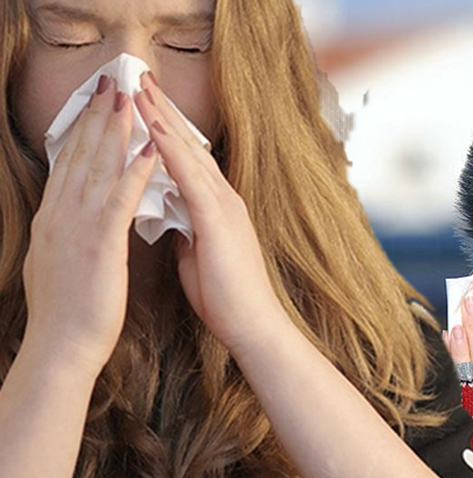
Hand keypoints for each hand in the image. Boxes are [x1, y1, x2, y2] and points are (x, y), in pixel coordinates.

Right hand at [22, 77, 158, 374]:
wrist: (62, 347)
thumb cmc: (68, 311)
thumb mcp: (62, 262)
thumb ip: (69, 234)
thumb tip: (73, 218)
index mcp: (55, 220)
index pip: (71, 165)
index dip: (85, 131)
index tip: (98, 103)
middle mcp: (61, 215)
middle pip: (81, 156)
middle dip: (97, 117)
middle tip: (112, 82)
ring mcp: (77, 227)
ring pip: (97, 167)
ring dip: (114, 129)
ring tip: (128, 97)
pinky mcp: (99, 244)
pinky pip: (118, 199)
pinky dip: (134, 170)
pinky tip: (149, 148)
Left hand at [134, 73, 284, 355]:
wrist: (252, 325)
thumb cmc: (225, 296)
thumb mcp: (197, 252)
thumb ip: (185, 226)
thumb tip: (167, 211)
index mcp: (216, 206)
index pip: (187, 158)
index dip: (165, 128)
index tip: (144, 102)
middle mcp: (223, 197)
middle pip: (188, 144)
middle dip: (162, 109)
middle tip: (138, 76)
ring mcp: (224, 206)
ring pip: (189, 152)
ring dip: (163, 118)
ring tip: (140, 87)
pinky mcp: (219, 220)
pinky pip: (191, 178)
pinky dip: (171, 151)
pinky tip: (154, 128)